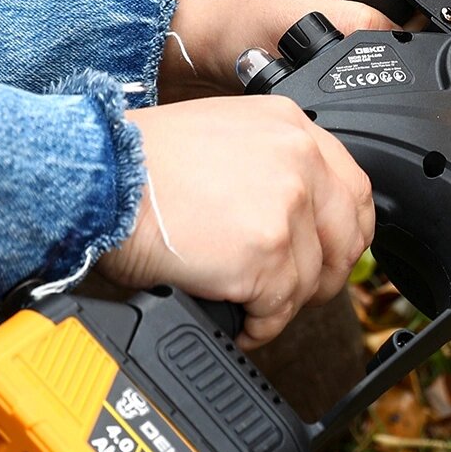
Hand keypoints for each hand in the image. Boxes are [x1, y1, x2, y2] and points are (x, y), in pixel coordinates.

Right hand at [97, 97, 373, 349]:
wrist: (96, 177)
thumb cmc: (137, 162)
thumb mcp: (222, 135)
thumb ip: (269, 164)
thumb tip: (293, 212)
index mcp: (290, 127)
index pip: (354, 189)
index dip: (347, 233)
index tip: (331, 255)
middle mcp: (299, 160)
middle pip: (346, 238)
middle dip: (323, 275)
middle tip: (291, 292)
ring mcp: (286, 206)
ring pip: (309, 279)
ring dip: (279, 303)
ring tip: (246, 304)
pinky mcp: (266, 253)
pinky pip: (278, 308)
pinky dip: (258, 325)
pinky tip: (236, 319)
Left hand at [160, 0, 393, 100]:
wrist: (201, 44)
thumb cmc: (237, 20)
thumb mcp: (309, 20)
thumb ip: (364, 27)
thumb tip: (406, 45)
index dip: (403, 13)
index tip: (375, 34)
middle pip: (395, 6)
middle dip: (377, 31)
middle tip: (335, 40)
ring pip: (379, 28)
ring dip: (356, 44)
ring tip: (321, 46)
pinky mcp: (330, 15)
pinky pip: (358, 38)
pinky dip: (344, 52)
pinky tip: (320, 54)